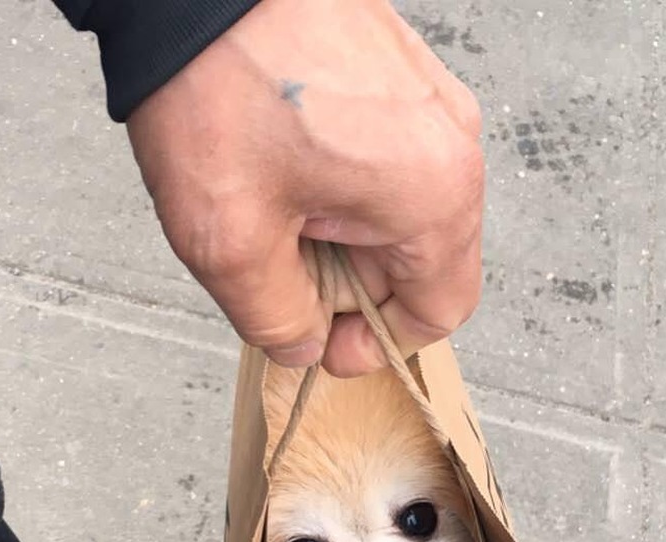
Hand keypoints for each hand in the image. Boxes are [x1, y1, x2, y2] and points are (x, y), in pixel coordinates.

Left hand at [126, 0, 483, 376]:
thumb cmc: (215, 85)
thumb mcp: (233, 243)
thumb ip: (278, 321)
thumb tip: (303, 343)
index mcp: (433, 195)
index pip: (436, 311)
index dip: (376, 344)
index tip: (320, 340)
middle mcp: (450, 143)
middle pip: (418, 264)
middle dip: (350, 288)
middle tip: (280, 274)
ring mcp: (427, 99)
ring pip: (401, 213)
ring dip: (341, 238)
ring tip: (275, 214)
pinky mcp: (397, 73)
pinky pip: (386, 162)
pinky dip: (340, 188)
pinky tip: (284, 172)